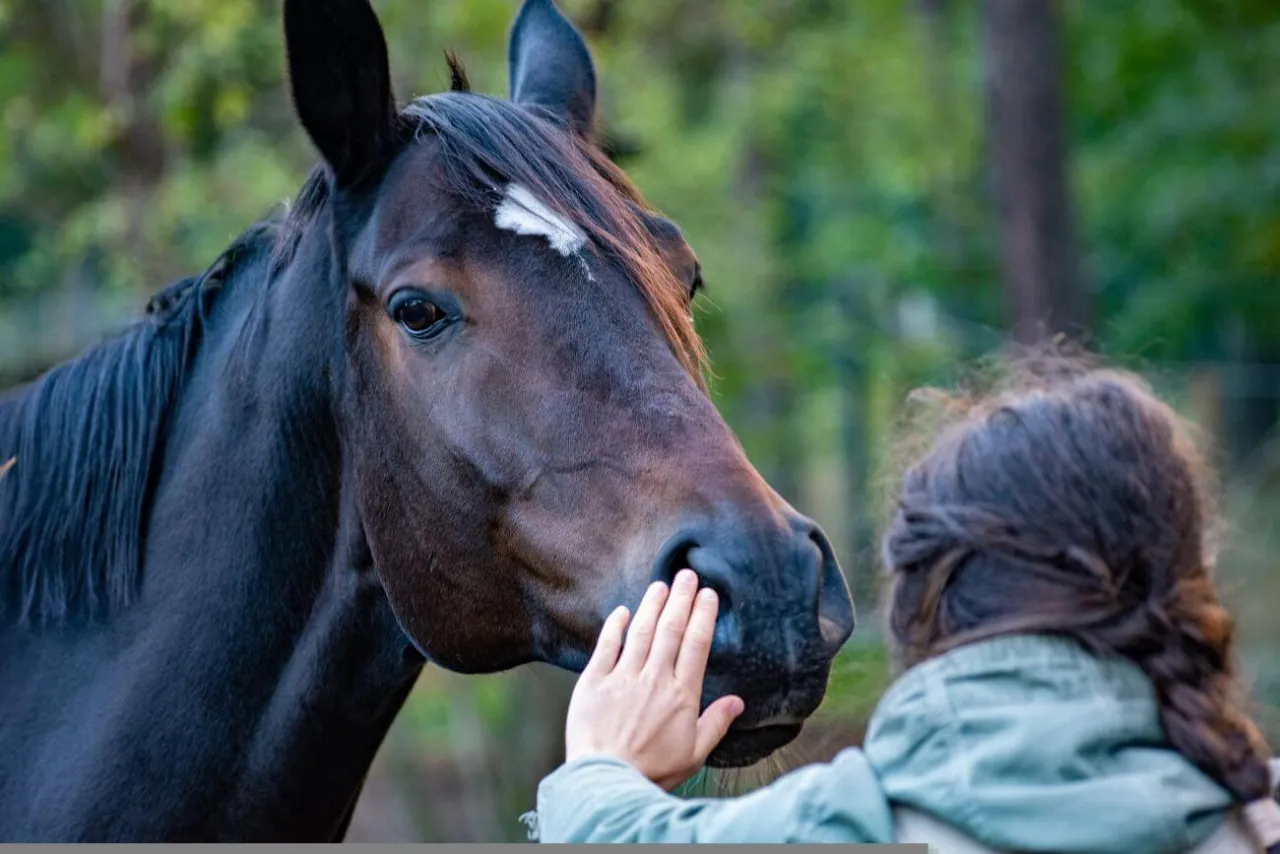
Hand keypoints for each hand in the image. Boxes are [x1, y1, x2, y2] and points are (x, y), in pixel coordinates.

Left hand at [564, 569, 744, 790]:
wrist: (606, 782)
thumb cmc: (652, 772)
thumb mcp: (694, 754)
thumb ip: (715, 724)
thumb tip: (738, 701)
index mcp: (681, 695)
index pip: (696, 644)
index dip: (703, 615)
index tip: (708, 595)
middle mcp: (653, 679)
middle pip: (671, 629)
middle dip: (681, 599)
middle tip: (687, 575)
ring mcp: (622, 678)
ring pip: (640, 631)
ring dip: (652, 605)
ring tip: (660, 585)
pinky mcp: (593, 682)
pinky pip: (606, 646)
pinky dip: (614, 626)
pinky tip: (621, 611)